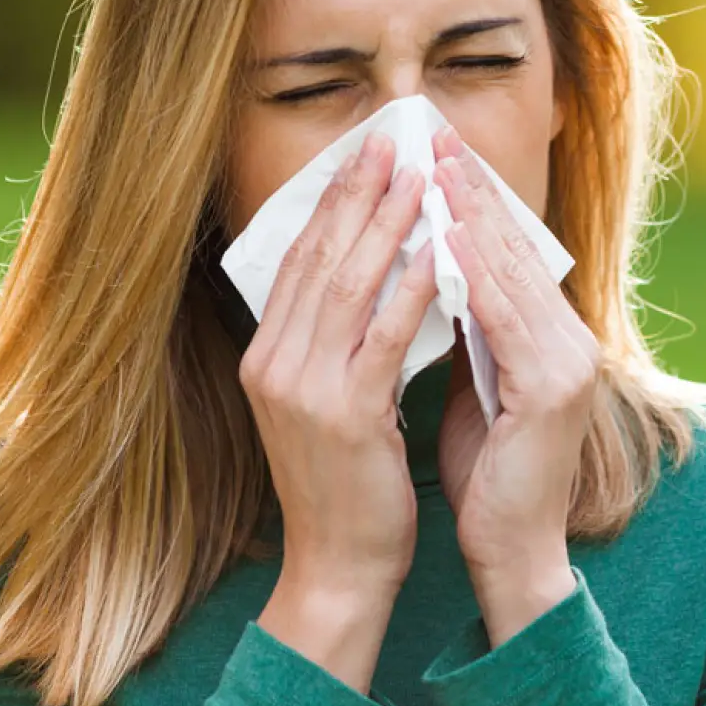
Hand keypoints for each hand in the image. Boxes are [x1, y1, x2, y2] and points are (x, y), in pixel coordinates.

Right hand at [239, 130, 439, 689]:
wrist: (338, 564)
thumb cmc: (345, 483)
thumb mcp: (324, 402)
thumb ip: (332, 344)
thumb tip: (367, 275)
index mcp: (266, 357)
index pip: (298, 261)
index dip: (332, 204)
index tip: (364, 155)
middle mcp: (274, 364)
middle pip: (318, 259)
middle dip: (357, 195)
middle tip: (391, 141)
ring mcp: (304, 389)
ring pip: (348, 286)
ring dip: (387, 225)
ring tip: (420, 178)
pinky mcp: (345, 415)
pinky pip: (383, 337)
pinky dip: (411, 289)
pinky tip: (439, 253)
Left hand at [430, 125, 600, 645]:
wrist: (513, 551)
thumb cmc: (488, 473)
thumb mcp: (474, 385)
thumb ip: (467, 331)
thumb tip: (429, 273)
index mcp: (553, 338)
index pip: (511, 252)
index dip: (472, 199)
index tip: (431, 151)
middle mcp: (571, 340)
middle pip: (517, 247)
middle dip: (469, 189)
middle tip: (430, 134)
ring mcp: (568, 362)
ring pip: (512, 272)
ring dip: (470, 215)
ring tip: (433, 166)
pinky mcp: (552, 388)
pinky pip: (506, 317)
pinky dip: (474, 274)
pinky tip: (445, 237)